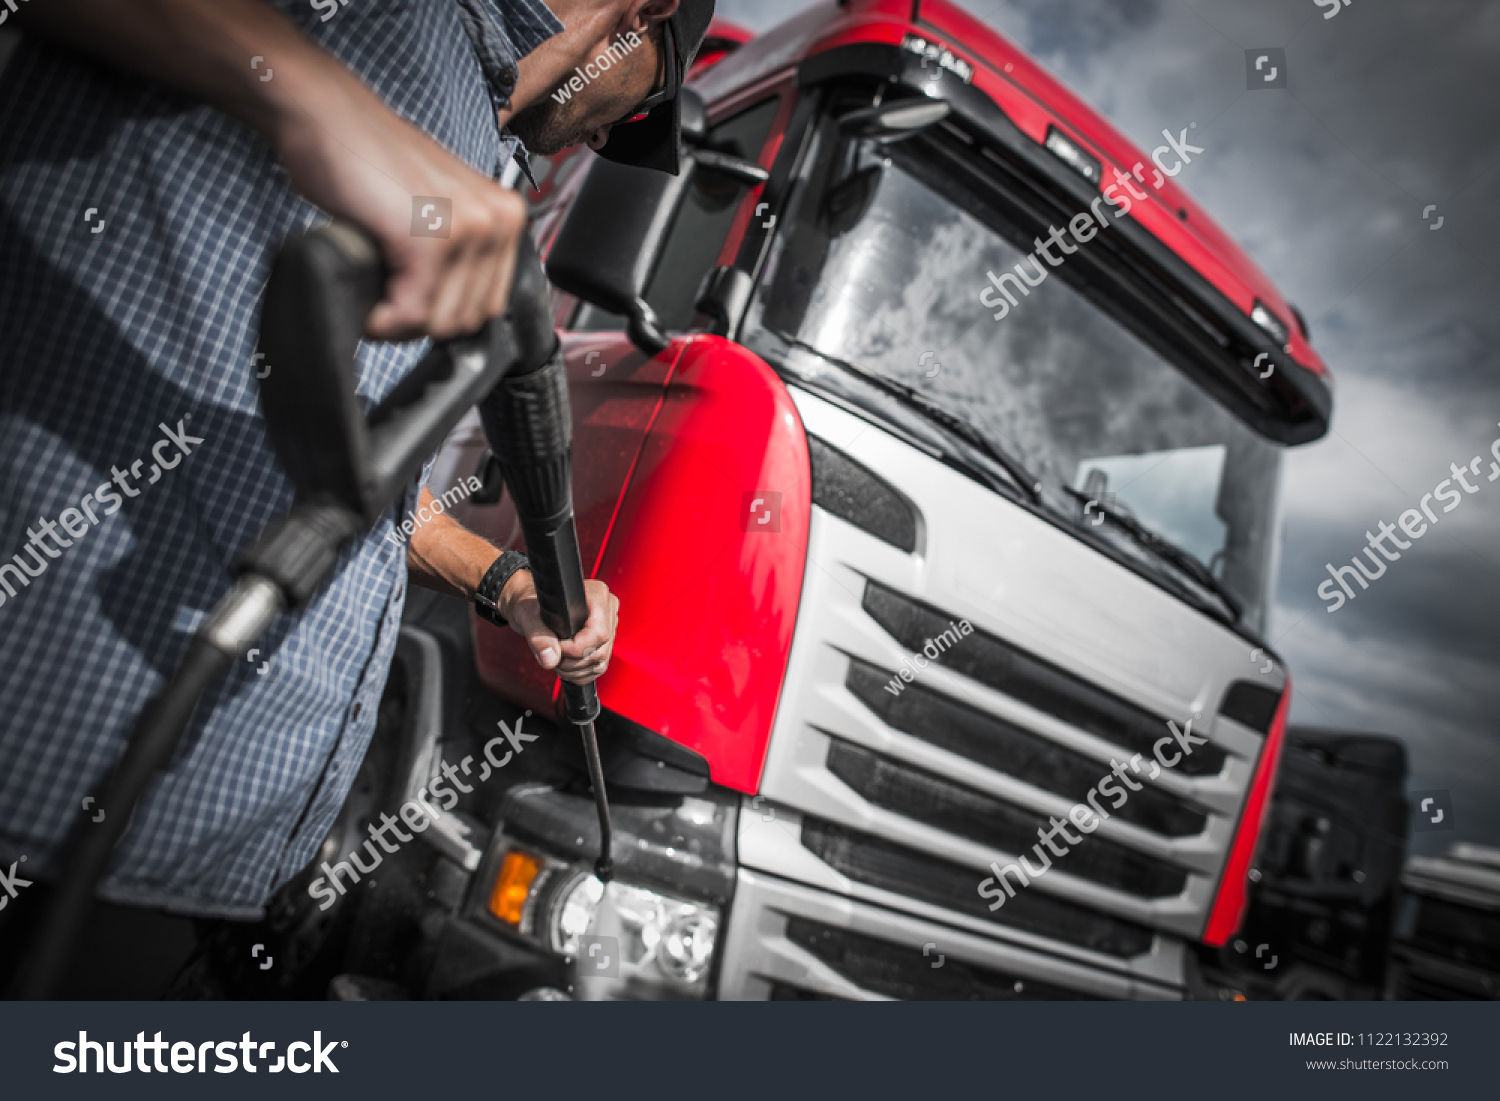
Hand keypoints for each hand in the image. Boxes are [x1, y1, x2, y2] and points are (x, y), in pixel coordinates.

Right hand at [272, 80, 525, 340]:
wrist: (325, 116)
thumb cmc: (367, 161)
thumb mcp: (434, 209)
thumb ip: (456, 253)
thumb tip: (447, 316)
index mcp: (504, 215)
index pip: (488, 305)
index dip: (442, 315)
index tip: (409, 306)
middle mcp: (497, 220)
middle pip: (466, 319)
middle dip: (421, 322)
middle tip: (385, 302)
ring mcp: (467, 229)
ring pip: (441, 323)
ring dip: (400, 324)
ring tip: (376, 296)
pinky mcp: (429, 240)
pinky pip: (412, 314)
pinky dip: (383, 321)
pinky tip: (369, 305)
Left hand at [500, 573, 618, 685]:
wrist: (531, 609)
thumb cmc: (530, 604)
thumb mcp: (527, 615)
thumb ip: (538, 636)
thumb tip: (550, 659)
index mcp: (596, 595)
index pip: (598, 633)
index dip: (576, 648)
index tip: (555, 648)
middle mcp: (607, 609)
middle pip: (600, 650)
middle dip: (572, 662)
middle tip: (552, 656)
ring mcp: (608, 627)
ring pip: (600, 662)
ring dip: (575, 670)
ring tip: (556, 660)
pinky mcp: (604, 642)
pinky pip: (598, 667)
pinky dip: (580, 674)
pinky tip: (565, 666)